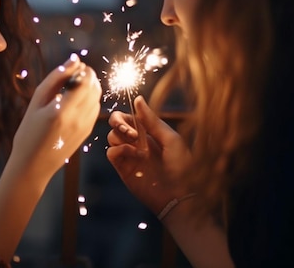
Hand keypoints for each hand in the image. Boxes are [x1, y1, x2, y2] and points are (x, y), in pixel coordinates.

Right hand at [10, 54, 101, 182]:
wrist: (33, 165)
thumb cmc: (29, 132)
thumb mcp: (36, 102)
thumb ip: (56, 78)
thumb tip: (74, 59)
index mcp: (62, 111)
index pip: (85, 80)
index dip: (82, 69)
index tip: (72, 67)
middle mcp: (78, 119)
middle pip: (95, 87)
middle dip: (87, 76)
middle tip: (73, 74)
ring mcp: (85, 127)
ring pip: (97, 97)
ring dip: (89, 87)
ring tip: (72, 87)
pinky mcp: (87, 132)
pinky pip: (95, 109)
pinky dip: (89, 99)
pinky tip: (73, 101)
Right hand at [106, 96, 191, 213]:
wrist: (180, 195)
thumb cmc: (182, 167)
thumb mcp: (170, 138)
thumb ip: (151, 120)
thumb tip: (137, 99)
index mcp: (149, 133)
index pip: (129, 117)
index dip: (126, 114)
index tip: (133, 117)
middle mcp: (136, 142)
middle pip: (115, 124)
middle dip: (118, 122)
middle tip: (131, 131)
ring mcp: (129, 155)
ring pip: (111, 136)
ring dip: (121, 135)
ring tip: (136, 143)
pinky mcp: (123, 168)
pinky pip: (111, 152)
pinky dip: (119, 149)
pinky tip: (135, 154)